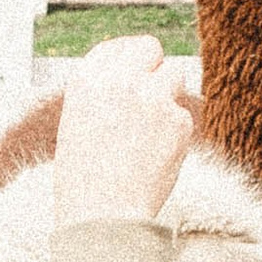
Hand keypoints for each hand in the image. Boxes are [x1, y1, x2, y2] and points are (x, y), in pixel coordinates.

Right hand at [52, 33, 195, 225]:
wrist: (103, 214)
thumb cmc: (84, 181)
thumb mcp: (77, 125)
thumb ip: (103, 96)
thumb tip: (132, 80)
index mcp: (86, 80)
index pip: (115, 47)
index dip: (128, 58)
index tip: (135, 70)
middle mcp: (119, 80)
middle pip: (149, 48)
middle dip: (154, 66)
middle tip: (153, 91)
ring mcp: (152, 97)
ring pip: (175, 75)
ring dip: (169, 95)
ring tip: (153, 129)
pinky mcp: (179, 120)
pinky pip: (185, 114)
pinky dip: (176, 131)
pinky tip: (158, 154)